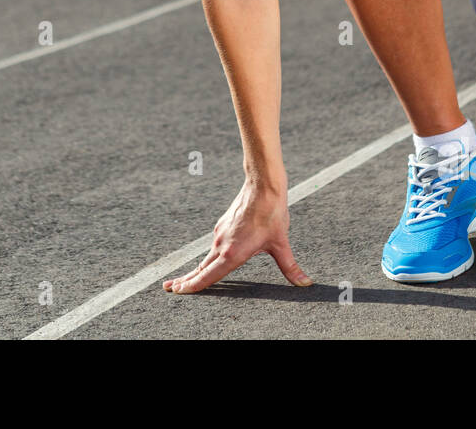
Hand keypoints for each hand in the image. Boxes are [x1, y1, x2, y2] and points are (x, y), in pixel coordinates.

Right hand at [163, 180, 312, 293]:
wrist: (263, 185)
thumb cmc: (272, 214)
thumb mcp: (281, 244)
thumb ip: (290, 267)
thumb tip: (306, 283)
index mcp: (232, 254)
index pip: (207, 276)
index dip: (191, 286)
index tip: (177, 291)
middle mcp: (221, 245)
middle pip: (200, 268)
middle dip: (185, 280)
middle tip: (169, 287)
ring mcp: (220, 234)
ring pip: (207, 257)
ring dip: (198, 268)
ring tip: (188, 277)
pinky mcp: (223, 225)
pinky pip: (215, 245)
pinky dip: (210, 256)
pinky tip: (215, 257)